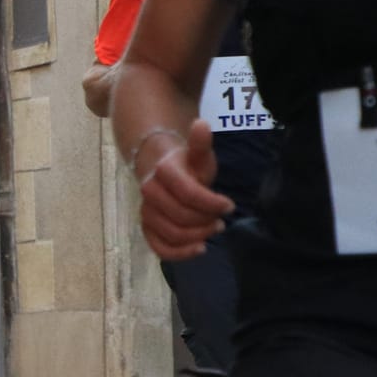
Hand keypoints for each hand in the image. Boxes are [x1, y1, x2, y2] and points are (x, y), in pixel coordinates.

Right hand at [137, 118, 234, 260]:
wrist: (162, 173)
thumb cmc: (186, 166)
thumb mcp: (198, 155)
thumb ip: (200, 143)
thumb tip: (202, 123)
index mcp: (163, 172)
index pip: (190, 194)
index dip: (213, 203)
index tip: (230, 205)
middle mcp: (149, 192)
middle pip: (181, 217)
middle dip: (206, 222)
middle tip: (221, 221)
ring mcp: (146, 211)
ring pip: (172, 234)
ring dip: (197, 236)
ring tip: (212, 230)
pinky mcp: (147, 228)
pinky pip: (158, 247)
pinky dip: (179, 253)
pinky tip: (199, 248)